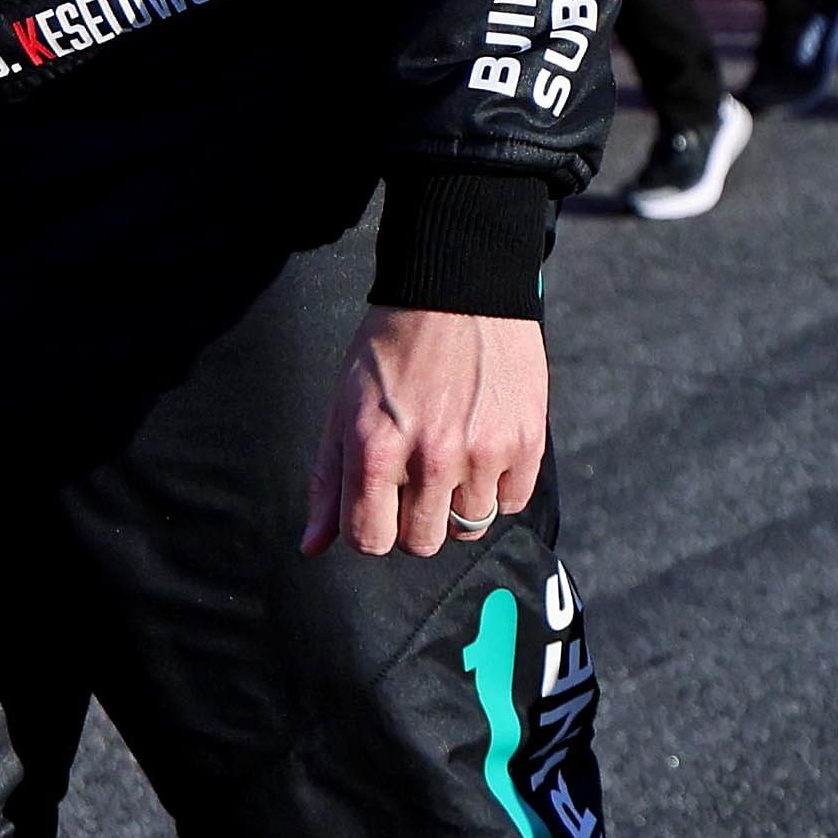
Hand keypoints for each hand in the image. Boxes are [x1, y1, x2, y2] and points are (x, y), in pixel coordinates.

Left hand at [308, 305, 544, 555]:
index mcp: (376, 449)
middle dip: (413, 521)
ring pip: (469, 527)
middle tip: (416, 480)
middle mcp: (431, 457)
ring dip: (457, 503)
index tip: (379, 505)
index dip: (370, 528)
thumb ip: (328, 481)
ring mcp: (483, 452)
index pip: (370, 540)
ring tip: (452, 459)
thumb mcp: (344, 407)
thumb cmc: (392, 347)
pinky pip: (511, 502)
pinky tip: (483, 450)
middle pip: (422, 543)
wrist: (458, 291)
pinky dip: (497, 487)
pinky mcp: (525, 441)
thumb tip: (312, 546)